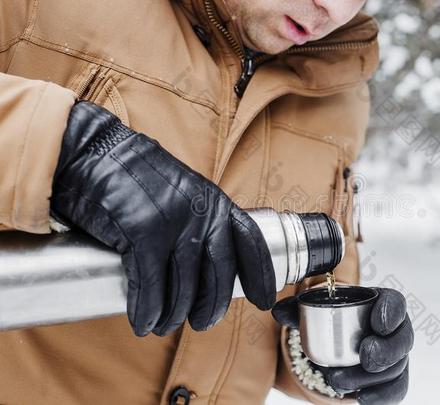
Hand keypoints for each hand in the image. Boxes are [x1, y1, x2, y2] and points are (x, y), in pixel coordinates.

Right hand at [51, 101, 275, 336]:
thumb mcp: (184, 191)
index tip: (263, 301)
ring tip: (163, 325)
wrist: (94, 153)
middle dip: (212, 307)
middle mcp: (202, 213)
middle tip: (202, 323)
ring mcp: (175, 223)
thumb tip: (206, 265)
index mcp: (216, 202)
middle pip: (219, 275)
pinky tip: (142, 322)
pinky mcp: (143, 233)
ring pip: (184, 288)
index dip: (261, 275)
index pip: (251, 243)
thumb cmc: (137, 177)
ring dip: (174, 316)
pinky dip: (146, 311)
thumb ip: (201, 220)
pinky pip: (151, 287)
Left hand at [272, 288, 412, 404]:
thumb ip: (297, 309)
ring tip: (338, 380)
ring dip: (369, 377)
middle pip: (403, 339)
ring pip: (396, 368)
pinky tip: (362, 399)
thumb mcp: (314, 311)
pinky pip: (396, 390)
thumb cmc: (331, 320)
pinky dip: (381, 396)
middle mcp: (393, 329)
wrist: (335, 344)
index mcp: (380, 303)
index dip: (392, 312)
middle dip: (387, 349)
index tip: (377, 323)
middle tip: (365, 355)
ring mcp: (396, 356)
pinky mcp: (393, 379)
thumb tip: (279, 312)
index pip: (396, 303)